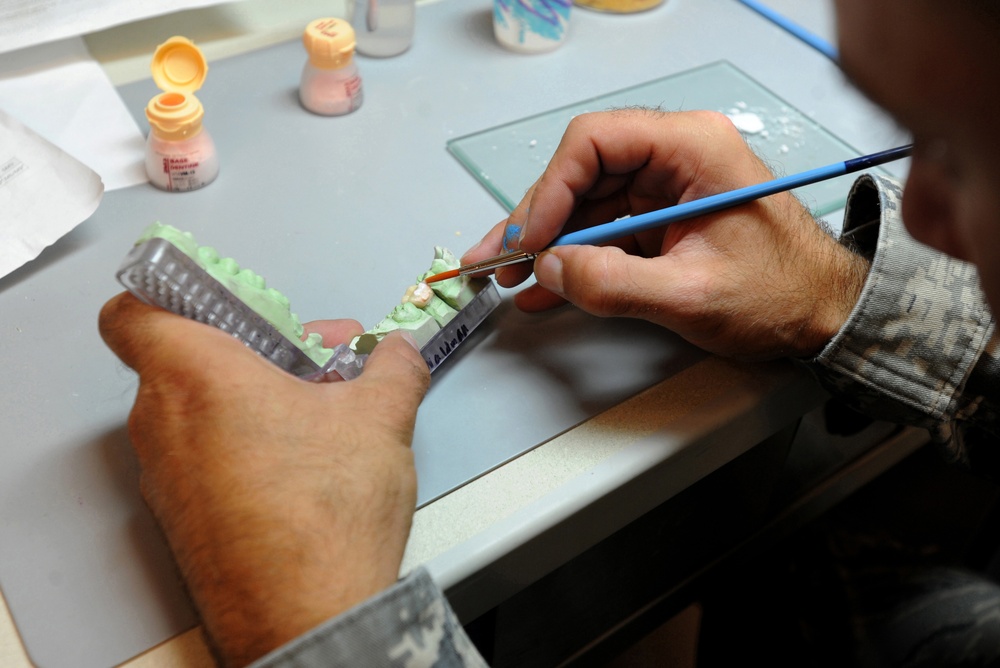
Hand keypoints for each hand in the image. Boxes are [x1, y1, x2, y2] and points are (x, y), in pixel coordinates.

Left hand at [99, 293, 429, 666]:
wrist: (307, 618)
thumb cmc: (321, 521)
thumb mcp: (380, 418)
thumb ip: (391, 367)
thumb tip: (398, 352)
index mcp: (195, 378)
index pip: (135, 313)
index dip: (172, 297)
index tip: (225, 303)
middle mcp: (164, 426)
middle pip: (187, 359)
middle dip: (256, 349)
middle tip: (316, 359)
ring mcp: (168, 478)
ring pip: (198, 411)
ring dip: (253, 397)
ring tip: (322, 412)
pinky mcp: (184, 520)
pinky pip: (202, 458)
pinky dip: (243, 444)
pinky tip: (304, 461)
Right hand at [463, 109, 868, 359]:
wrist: (824, 315)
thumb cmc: (783, 294)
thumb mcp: (693, 295)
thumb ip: (614, 283)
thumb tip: (549, 270)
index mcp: (693, 149)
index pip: (595, 142)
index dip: (550, 189)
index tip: (531, 238)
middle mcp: (675, 158)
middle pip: (581, 174)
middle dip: (537, 221)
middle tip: (499, 260)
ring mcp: (666, 189)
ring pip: (585, 204)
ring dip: (545, 244)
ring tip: (506, 277)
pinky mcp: (661, 220)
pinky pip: (603, 232)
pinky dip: (573, 259)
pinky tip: (543, 286)